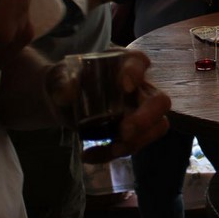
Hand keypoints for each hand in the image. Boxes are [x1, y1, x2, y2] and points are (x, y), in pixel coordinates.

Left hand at [45, 50, 171, 161]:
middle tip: (124, 132)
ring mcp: (139, 111)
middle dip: (145, 119)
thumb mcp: (59, 78)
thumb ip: (62, 83)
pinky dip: (111, 154)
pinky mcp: (131, 132)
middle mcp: (139, 87)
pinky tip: (89, 155)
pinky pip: (133, 145)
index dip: (136, 73)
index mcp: (124, 63)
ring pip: (155, 128)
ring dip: (135, 143)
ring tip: (110, 150)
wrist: (62, 103)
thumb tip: (67, 93)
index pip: (138, 62)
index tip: (125, 85)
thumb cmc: (67, 81)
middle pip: (159, 102)